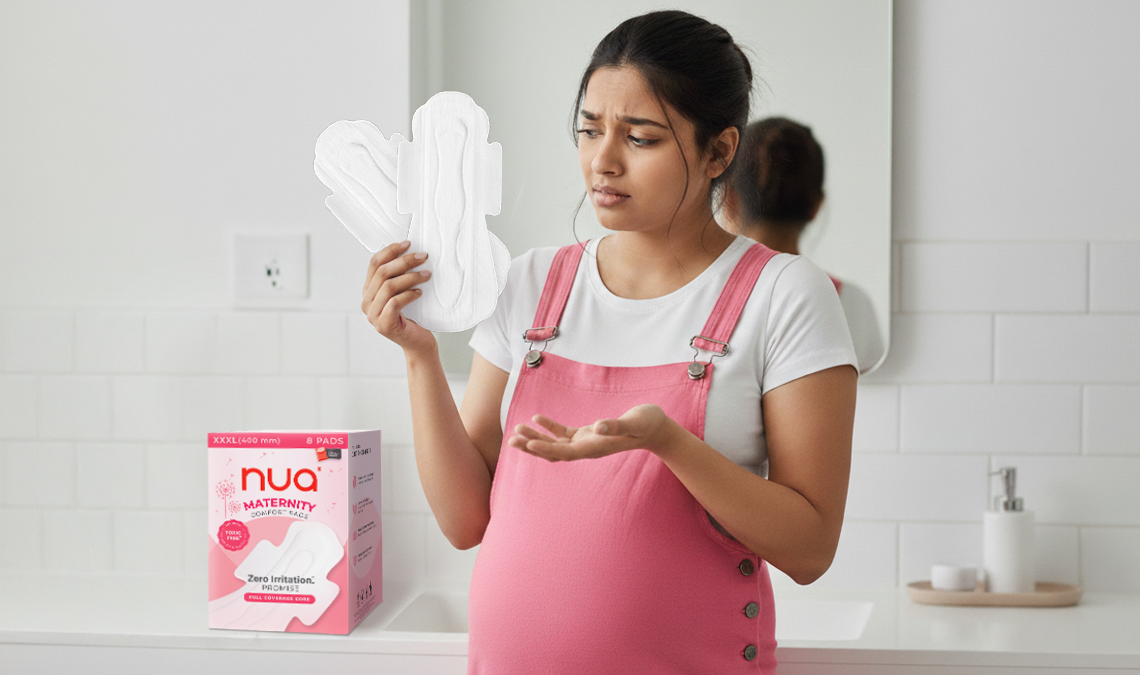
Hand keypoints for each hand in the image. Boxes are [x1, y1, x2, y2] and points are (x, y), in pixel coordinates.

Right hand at [361, 241, 435, 354]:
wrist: (417, 343)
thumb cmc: (412, 316)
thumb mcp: (402, 293)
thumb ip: (398, 277)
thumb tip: (411, 251)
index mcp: (368, 290)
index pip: (374, 263)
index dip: (391, 251)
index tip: (408, 243)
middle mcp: (367, 302)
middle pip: (382, 273)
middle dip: (404, 261)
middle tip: (423, 257)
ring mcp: (373, 315)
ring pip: (389, 286)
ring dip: (410, 277)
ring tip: (427, 274)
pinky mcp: (384, 324)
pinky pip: (395, 302)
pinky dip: (409, 294)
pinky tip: (420, 292)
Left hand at [507, 404, 675, 461]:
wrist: (656, 429)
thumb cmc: (647, 424)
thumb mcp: (635, 422)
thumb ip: (617, 426)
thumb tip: (599, 427)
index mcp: (595, 448)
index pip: (566, 452)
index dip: (546, 448)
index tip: (529, 444)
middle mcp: (587, 449)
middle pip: (554, 452)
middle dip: (532, 446)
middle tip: (511, 440)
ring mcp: (586, 443)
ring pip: (555, 445)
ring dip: (536, 438)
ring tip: (517, 429)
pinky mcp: (587, 435)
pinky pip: (564, 434)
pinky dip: (549, 427)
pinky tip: (537, 418)